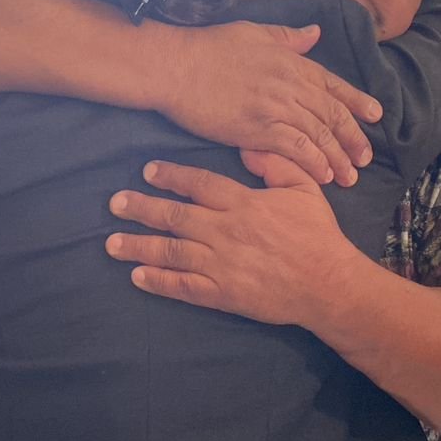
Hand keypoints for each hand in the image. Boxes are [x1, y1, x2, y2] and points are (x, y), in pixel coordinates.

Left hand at [105, 158, 355, 324]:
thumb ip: (276, 164)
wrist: (329, 284)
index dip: (171, 176)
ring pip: (171, 252)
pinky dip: (159, 282)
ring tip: (111, 244)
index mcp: (244, 203)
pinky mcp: (223, 294)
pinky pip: (184, 287)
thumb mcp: (305, 188)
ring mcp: (222, 265)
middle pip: (175, 216)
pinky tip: (137, 277)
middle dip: (141, 209)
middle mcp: (226, 231)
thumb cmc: (318, 234)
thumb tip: (246, 146)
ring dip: (138, 246)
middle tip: (115, 203)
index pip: (199, 184)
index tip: (148, 170)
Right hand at [160, 22, 380, 187]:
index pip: (335, 85)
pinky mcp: (259, 130)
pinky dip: (313, 163)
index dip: (357, 103)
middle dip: (354, 138)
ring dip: (338, 158)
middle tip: (366, 158)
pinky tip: (323, 177)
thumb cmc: (210, 47)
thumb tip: (315, 33)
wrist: (178, 67)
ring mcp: (277, 108)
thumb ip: (288, 37)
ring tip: (349, 176)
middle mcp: (291, 86)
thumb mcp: (255, 32)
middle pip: (333, 115)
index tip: (375, 116)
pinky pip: (296, 149)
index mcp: (293, 62)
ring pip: (320, 135)